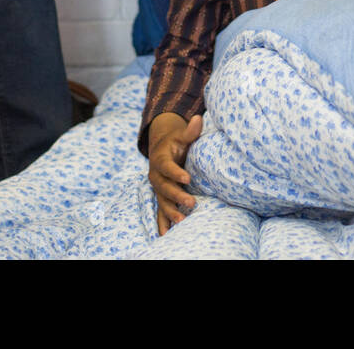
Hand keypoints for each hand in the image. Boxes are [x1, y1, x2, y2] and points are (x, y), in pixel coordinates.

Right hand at [147, 113, 202, 234]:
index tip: (187, 179)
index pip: (167, 166)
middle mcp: (156, 175)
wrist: (162, 148)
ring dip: (170, 211)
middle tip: (191, 202)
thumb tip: (197, 119)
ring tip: (182, 220)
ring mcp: (158, 187)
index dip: (175, 172)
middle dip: (176, 195)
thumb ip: (190, 131)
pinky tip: (166, 234)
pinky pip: (160, 211)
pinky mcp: (161, 196)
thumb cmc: (176, 142)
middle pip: (164, 187)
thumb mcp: (181, 135)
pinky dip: (163, 222)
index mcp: (161, 159)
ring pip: (162, 201)